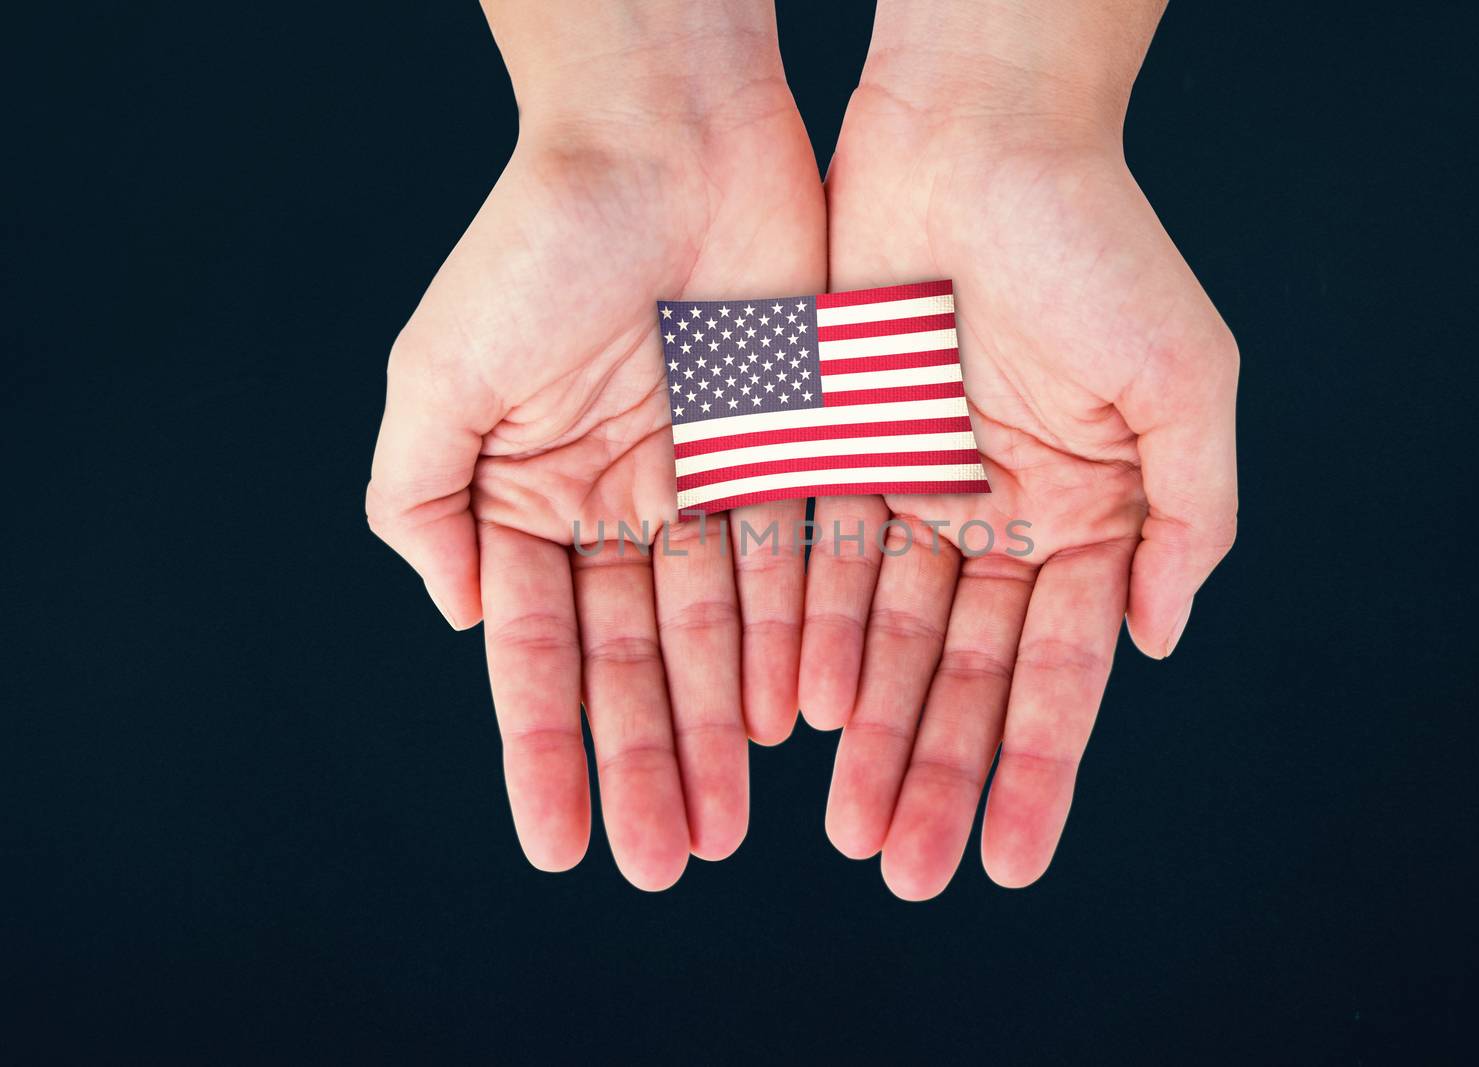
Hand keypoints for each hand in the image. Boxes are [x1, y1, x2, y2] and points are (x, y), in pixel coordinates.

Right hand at [366, 1, 823, 888]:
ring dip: (721, 728)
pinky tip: (794, 720)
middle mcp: (620, 502)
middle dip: (646, 762)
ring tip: (728, 827)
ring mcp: (709, 482)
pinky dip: (794, 642)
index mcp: (532, 494)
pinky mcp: (791, 452)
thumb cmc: (539, 243)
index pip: (539, 652)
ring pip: (721, 633)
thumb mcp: (440, 377)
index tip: (560, 846)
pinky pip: (796, 566)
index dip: (547, 751)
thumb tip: (458, 621)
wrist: (668, 135)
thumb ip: (421, 503)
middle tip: (663, 862)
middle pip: (635, 661)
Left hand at [800, 1, 1237, 897]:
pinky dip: (807, 639)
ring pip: (881, 637)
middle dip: (939, 771)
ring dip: (868, 731)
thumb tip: (1157, 643)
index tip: (1012, 862)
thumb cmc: (1096, 244)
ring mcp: (911, 488)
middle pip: (961, 673)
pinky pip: (816, 563)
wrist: (975, 134)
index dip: (1036, 769)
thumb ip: (1190, 519)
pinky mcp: (831, 451)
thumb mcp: (1184, 384)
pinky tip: (796, 718)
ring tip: (848, 827)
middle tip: (910, 871)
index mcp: (1087, 512)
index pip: (1058, 670)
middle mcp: (998, 515)